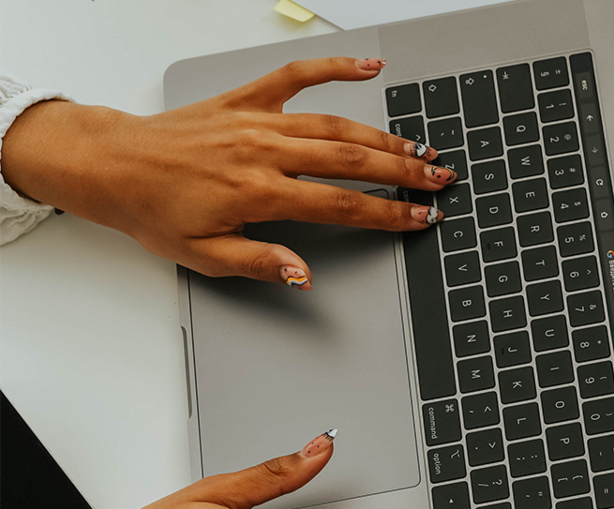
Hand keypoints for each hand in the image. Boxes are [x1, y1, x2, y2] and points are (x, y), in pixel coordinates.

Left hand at [1, 57, 454, 288]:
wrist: (111, 165)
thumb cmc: (153, 210)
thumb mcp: (204, 255)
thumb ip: (260, 262)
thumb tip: (304, 273)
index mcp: (257, 193)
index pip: (341, 205)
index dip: (389, 214)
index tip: (421, 217)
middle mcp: (263, 152)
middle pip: (351, 161)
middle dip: (403, 172)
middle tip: (439, 179)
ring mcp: (257, 121)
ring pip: (336, 125)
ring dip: (383, 136)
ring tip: (419, 148)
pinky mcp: (246, 98)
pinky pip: (297, 76)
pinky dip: (335, 67)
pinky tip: (368, 67)